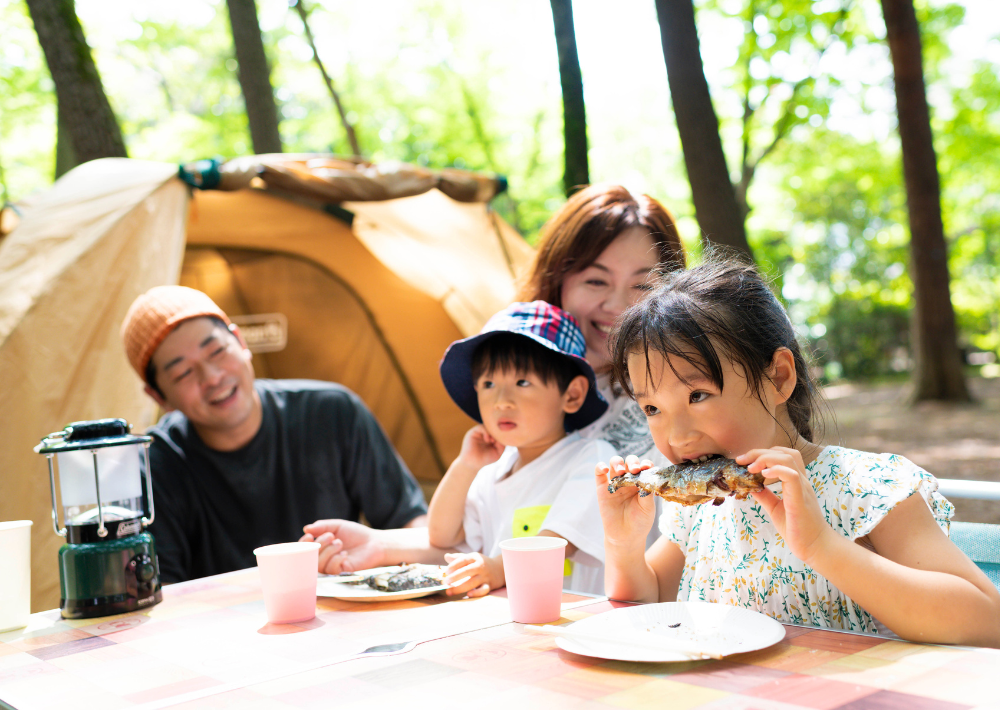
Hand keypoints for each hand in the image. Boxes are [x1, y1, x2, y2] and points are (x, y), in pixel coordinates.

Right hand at [300, 519, 384, 573]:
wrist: (373, 542)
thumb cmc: (355, 534)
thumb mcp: (338, 526)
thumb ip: (322, 526)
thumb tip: (306, 528)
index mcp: (321, 546)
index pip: (305, 549)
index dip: (303, 544)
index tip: (310, 536)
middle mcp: (324, 557)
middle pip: (310, 557)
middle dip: (319, 545)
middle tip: (331, 536)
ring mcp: (332, 566)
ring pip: (320, 564)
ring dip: (329, 551)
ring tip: (340, 542)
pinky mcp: (341, 573)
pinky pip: (331, 569)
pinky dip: (336, 559)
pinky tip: (345, 554)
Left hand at [442, 552, 502, 597]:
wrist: (500, 569)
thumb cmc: (481, 563)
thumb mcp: (472, 558)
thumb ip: (458, 558)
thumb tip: (446, 556)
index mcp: (474, 558)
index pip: (463, 560)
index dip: (453, 565)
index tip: (445, 572)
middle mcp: (480, 566)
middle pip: (467, 571)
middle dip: (455, 577)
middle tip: (445, 582)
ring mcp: (485, 576)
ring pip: (472, 582)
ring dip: (460, 588)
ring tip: (449, 592)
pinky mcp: (489, 585)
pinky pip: (483, 590)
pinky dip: (476, 593)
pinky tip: (468, 594)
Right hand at [456, 425, 503, 472]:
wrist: (473, 464)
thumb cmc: (486, 459)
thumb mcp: (498, 452)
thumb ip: (502, 444)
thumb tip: (502, 436)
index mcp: (492, 436)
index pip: (499, 430)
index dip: (502, 434)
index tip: (504, 441)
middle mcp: (485, 432)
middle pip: (494, 426)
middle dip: (498, 432)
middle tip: (499, 440)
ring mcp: (479, 432)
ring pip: (488, 426)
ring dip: (492, 432)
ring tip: (492, 441)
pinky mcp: (473, 432)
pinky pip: (481, 427)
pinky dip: (486, 432)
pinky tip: (488, 440)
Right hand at [595, 455, 656, 548]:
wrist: (625, 537)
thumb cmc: (640, 523)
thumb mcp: (648, 508)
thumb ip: (647, 492)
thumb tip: (646, 477)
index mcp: (642, 482)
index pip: (644, 466)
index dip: (646, 464)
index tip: (647, 468)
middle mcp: (629, 480)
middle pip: (629, 461)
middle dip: (632, 462)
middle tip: (635, 470)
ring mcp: (615, 483)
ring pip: (615, 463)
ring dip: (617, 462)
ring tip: (621, 471)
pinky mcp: (602, 488)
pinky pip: (599, 473)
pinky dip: (600, 466)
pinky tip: (605, 469)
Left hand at [738, 447, 831, 564]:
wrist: (815, 547)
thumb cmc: (797, 529)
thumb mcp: (775, 508)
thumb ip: (765, 496)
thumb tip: (750, 486)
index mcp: (796, 482)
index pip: (784, 455)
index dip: (764, 453)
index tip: (745, 461)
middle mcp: (801, 481)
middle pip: (784, 453)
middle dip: (760, 452)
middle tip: (741, 460)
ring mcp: (802, 488)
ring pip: (788, 459)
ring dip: (766, 458)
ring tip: (750, 467)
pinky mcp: (800, 499)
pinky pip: (792, 476)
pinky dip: (776, 470)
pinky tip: (763, 475)